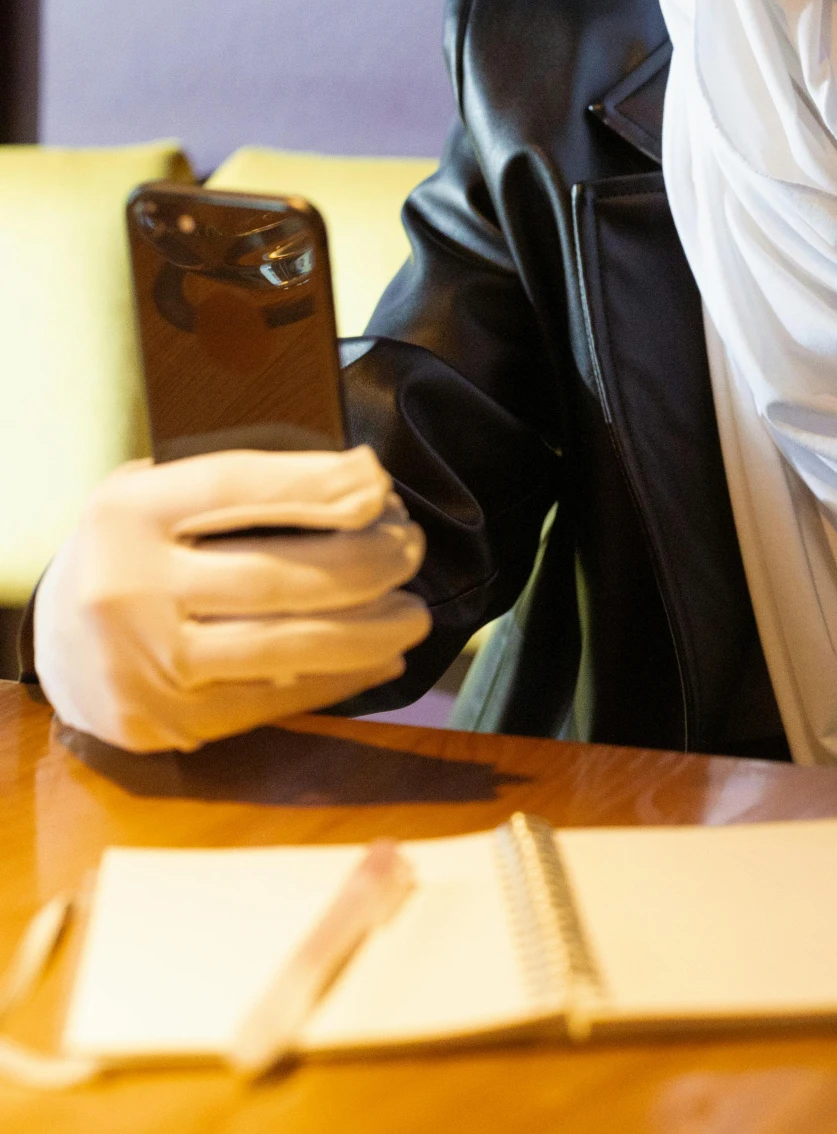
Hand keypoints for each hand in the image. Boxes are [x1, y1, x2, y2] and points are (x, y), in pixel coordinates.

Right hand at [32, 446, 430, 751]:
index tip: (378, 485)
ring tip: (414, 613)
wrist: (55, 641)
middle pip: (274, 576)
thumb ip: (241, 484)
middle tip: (410, 551)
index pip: (237, 487)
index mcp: (130, 512)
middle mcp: (129, 587)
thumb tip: (360, 483)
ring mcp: (145, 663)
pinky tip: (379, 659)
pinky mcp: (164, 722)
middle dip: (365, 564)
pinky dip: (336, 681)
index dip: (316, 485)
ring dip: (368, 631)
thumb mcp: (159, 491)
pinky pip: (270, 703)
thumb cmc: (133, 550)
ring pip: (283, 647)